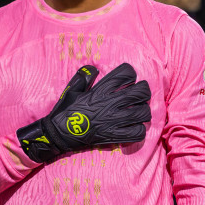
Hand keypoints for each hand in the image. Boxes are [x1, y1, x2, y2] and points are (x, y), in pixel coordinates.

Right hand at [17, 63, 150, 163]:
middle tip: (140, 93)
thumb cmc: (66, 110)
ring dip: (144, 110)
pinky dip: (140, 129)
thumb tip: (93, 68)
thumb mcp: (72, 90)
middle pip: (140, 92)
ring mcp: (114, 121)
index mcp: (100, 91)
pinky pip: (137, 132)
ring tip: (138, 110)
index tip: (129, 77)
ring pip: (143, 112)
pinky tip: (135, 126)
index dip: (130, 73)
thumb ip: (83, 77)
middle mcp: (110, 104)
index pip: (125, 74)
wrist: (60, 133)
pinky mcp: (114, 136)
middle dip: (144, 90)